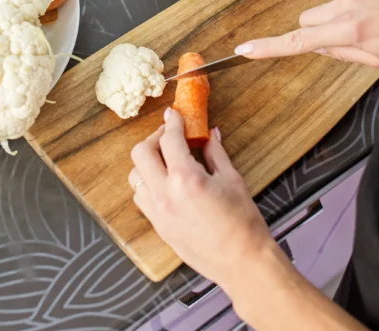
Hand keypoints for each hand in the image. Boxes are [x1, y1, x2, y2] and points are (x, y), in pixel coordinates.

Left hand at [130, 109, 370, 330]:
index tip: (175, 114)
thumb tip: (210, 133)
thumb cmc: (243, 223)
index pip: (169, 139)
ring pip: (135, 176)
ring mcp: (157, 212)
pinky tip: (165, 182)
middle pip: (141, 153)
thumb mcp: (233, 180)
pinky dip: (148, 183)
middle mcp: (164, 194)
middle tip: (170, 135)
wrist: (241, 263)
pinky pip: (141, 197)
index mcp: (185, 179)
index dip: (172, 122)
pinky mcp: (158, 226)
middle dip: (154, 138)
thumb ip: (216, 153)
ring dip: (147, 162)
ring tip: (167, 159)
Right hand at [235, 0, 378, 67]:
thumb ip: (343, 54)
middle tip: (345, 44)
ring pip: (328, 9)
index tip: (246, 49)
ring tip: (375, 29)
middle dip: (314, 32)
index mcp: (350, 29)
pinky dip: (356, 9)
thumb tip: (320, 47)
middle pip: (307, 18)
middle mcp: (348, 4)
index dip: (271, 47)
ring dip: (338, 21)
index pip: (300, 40)